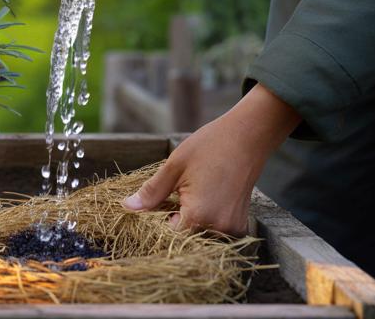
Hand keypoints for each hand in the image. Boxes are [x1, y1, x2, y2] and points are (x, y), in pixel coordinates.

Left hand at [121, 84, 300, 234]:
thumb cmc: (209, 147)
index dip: (158, 220)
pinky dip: (206, 218)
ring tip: (192, 193)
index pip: (168, 234)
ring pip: (200, 234)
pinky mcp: (241, 223)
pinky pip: (215, 229)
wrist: (247, 137)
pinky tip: (206, 197)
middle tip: (177, 193)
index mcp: (199, 216)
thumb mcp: (174, 167)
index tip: (158, 203)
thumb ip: (151, 192)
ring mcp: (233, 227)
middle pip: (185, 236)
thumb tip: (128, 207)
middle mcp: (218, 228)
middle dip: (174, 220)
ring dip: (190, 220)